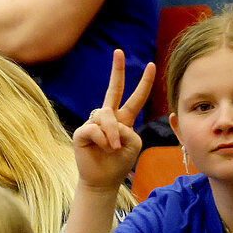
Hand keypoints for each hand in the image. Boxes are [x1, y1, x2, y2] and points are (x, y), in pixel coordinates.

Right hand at [72, 49, 154, 191]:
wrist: (102, 181)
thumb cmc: (119, 163)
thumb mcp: (134, 143)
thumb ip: (127, 129)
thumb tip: (108, 123)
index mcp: (123, 119)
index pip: (135, 97)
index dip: (144, 82)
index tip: (151, 65)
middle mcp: (108, 118)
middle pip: (113, 90)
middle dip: (117, 70)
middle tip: (118, 51)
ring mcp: (93, 124)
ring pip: (106, 116)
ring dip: (113, 133)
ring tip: (113, 148)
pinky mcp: (81, 133)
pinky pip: (94, 129)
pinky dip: (102, 139)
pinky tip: (104, 149)